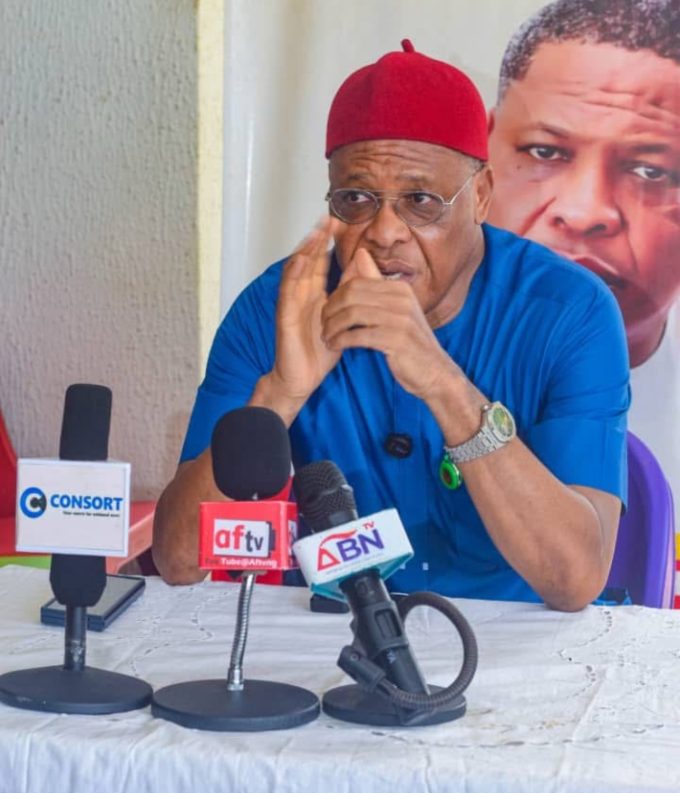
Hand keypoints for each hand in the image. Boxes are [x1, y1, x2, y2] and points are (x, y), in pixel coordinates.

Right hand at [268, 217, 342, 405]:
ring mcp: (290, 303)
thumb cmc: (318, 352)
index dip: (329, 242)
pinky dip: (293, 274)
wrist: (301, 378)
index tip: (340, 222)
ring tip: (316, 231)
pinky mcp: (284, 315)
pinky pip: (287, 290)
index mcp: (315, 295)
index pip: (321, 261)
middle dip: (317, 238)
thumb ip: (348, 293)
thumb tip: (361, 269)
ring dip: (305, 249)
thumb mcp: (341, 319)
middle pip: (308, 259)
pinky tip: (302, 260)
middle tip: (329, 217)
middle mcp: (301, 295)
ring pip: (296, 269)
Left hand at [321, 248, 460, 399]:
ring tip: (326, 338)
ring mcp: (401, 319)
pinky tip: (334, 346)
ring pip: (352, 315)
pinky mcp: (397, 340)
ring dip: (333, 327)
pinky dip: (341, 341)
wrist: (434, 372)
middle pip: (351, 296)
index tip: (326, 313)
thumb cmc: (410, 342)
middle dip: (330, 311)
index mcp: (399, 289)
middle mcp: (401, 299)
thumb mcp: (396, 309)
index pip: (356, 283)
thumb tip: (360, 253)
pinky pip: (359, 336)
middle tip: (322, 325)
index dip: (335, 297)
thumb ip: (376, 283)